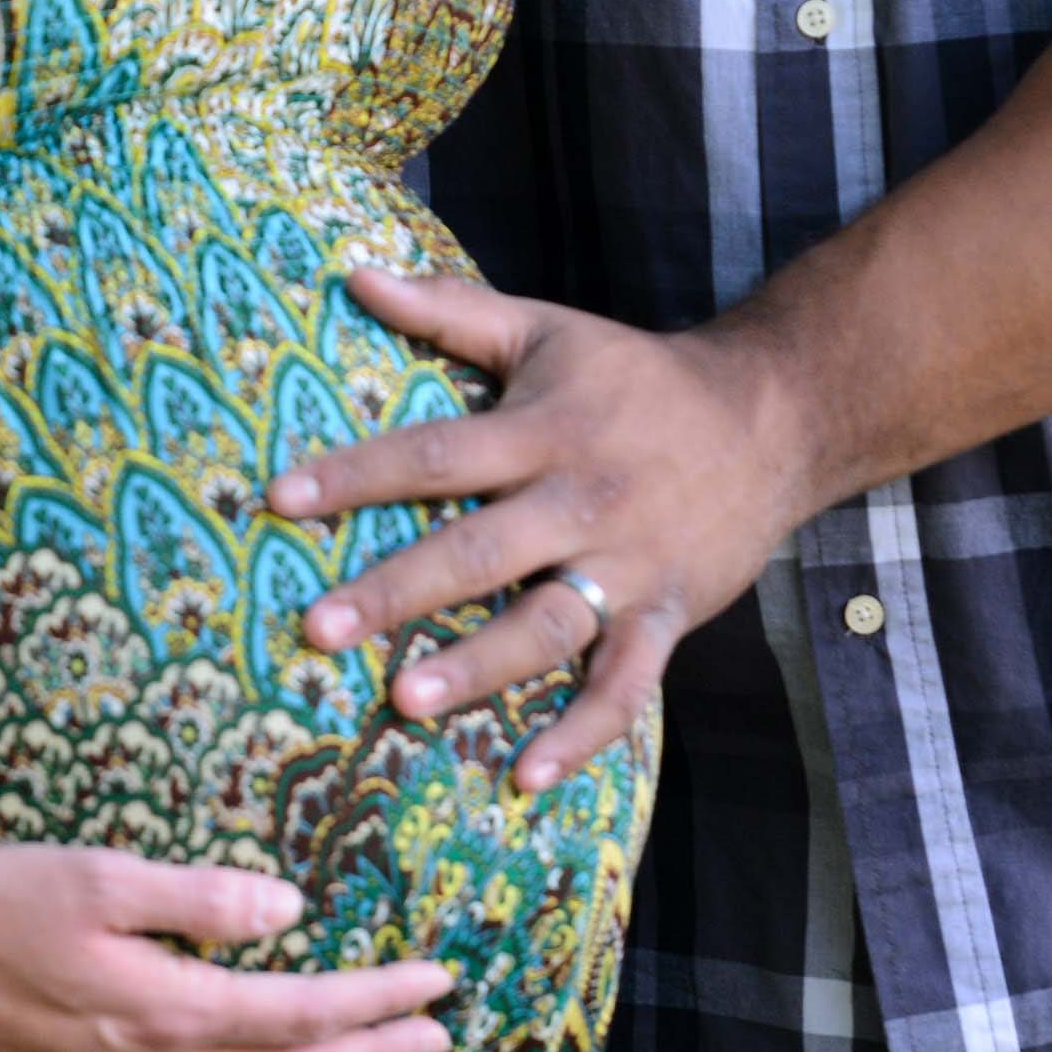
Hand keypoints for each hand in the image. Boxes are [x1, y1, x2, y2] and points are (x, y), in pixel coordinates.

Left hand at [269, 268, 821, 792]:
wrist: (771, 418)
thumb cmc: (635, 376)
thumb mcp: (546, 329)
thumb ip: (449, 309)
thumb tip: (353, 274)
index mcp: (544, 431)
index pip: (435, 453)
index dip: (357, 474)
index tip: (280, 500)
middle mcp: (581, 502)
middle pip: (479, 549)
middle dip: (398, 590)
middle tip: (319, 628)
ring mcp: (627, 567)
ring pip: (547, 625)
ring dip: (478, 667)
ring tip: (405, 700)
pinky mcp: (668, 616)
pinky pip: (626, 687)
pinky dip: (583, 735)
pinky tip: (526, 776)